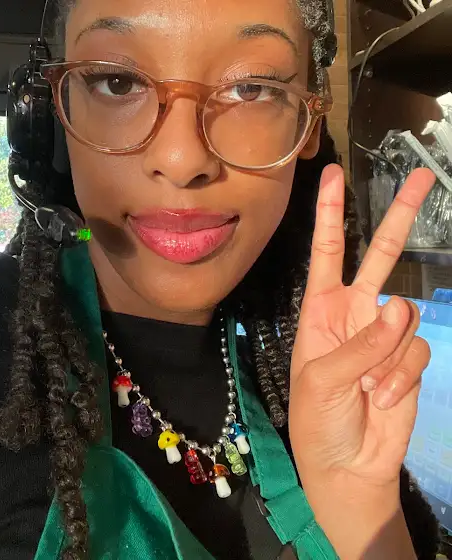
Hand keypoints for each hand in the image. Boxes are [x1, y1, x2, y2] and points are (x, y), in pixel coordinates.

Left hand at [289, 164, 434, 494]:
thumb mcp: (322, 380)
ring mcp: (384, 334)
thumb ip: (361, 344)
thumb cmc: (317, 420)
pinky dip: (401, 378)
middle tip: (421, 176)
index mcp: (320, 310)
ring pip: (405, 318)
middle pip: (380, 256)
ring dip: (387, 358)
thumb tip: (399, 306)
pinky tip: (381, 398)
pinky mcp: (408, 358)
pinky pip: (417, 352)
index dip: (330, 215)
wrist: (347, 464)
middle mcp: (355, 313)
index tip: (333, 177)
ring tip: (364, 388)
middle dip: (398, 217)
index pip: (326, 252)